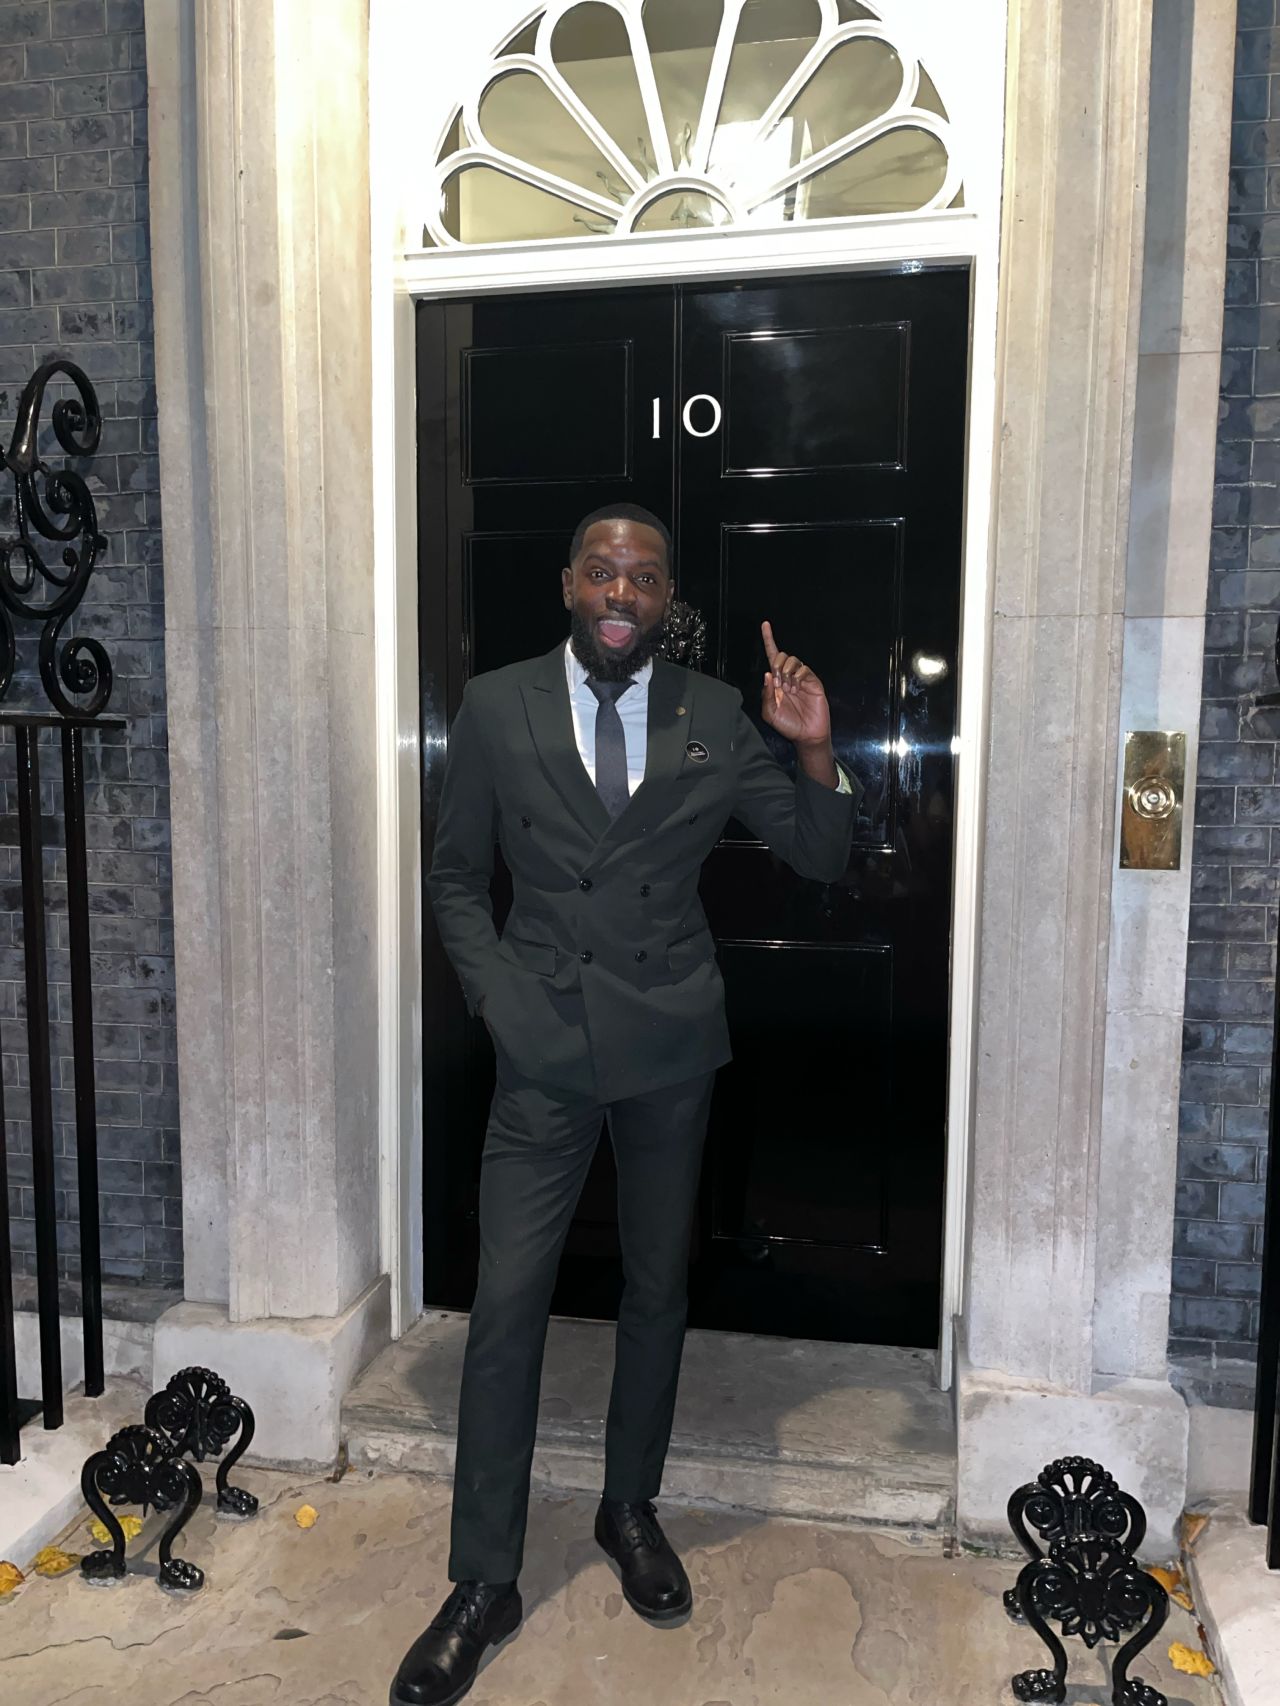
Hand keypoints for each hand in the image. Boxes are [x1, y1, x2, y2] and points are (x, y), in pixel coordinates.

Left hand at [760, 620, 831, 747]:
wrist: (806, 735)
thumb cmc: (788, 725)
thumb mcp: (769, 712)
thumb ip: (765, 694)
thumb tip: (767, 674)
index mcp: (776, 682)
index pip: (772, 656)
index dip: (768, 640)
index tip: (765, 625)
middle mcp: (788, 677)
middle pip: (781, 656)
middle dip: (776, 666)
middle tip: (777, 684)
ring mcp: (801, 679)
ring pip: (792, 660)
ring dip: (786, 672)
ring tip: (788, 688)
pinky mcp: (813, 682)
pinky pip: (804, 669)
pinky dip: (798, 676)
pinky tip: (797, 688)